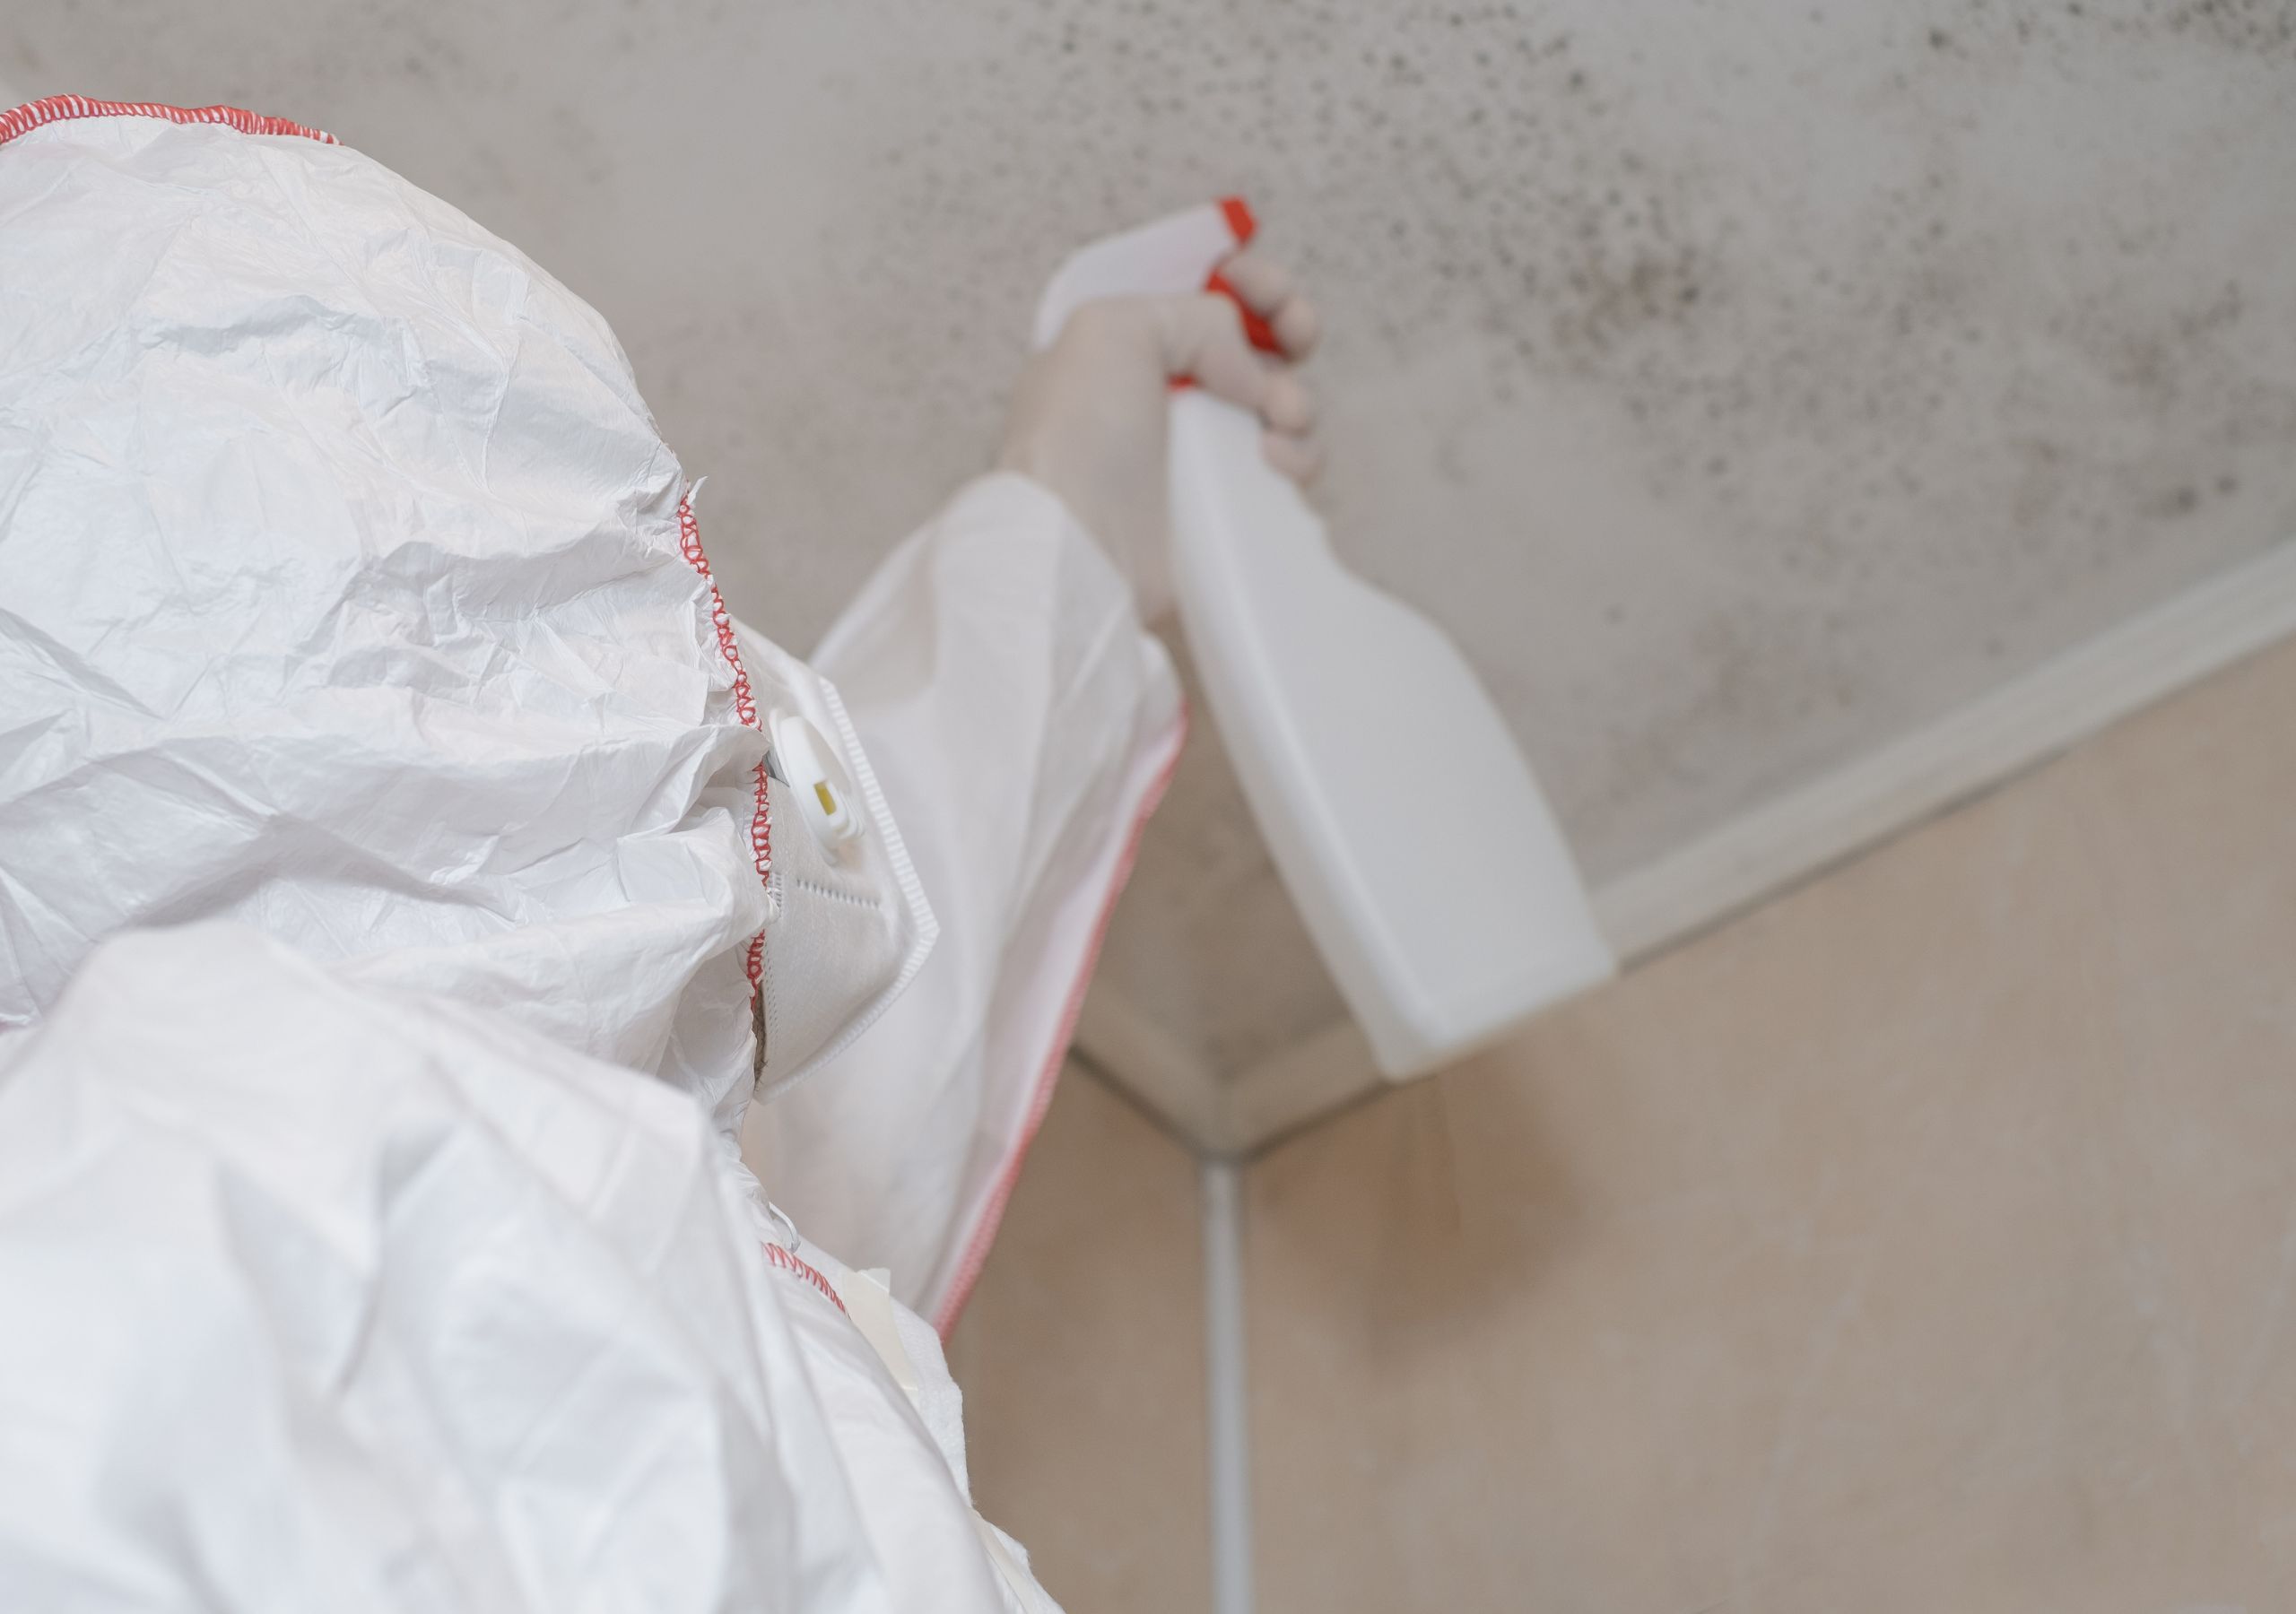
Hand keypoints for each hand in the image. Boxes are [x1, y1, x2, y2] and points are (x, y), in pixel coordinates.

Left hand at [995, 250, 1320, 619]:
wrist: (1083, 548)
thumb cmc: (1076, 443)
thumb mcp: (1110, 330)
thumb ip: (1189, 313)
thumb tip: (1250, 364)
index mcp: (1124, 348)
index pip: (1199, 295)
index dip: (1244, 283)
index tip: (1266, 289)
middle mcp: (1163, 398)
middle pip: (1252, 345)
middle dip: (1288, 332)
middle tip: (1299, 339)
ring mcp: (1198, 456)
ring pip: (1280, 408)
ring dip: (1297, 400)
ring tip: (1284, 417)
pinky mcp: (1226, 509)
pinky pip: (1287, 470)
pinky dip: (1297, 459)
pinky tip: (1278, 464)